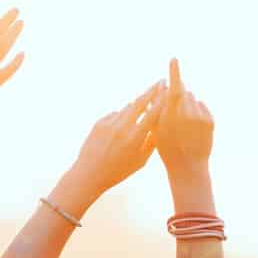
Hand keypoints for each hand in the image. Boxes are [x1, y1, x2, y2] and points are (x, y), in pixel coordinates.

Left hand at [57, 81, 163, 209]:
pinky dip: (121, 116)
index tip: (168, 90)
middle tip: (159, 82)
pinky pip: (115, 114)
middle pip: (139, 102)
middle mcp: (121, 128)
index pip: (152, 113)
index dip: (162, 100)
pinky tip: (122, 125)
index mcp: (135, 138)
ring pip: (127, 107)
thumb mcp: (140, 161)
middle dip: (151, 91)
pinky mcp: (98, 124)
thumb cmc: (118, 171)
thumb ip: (151, 141)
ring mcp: (108, 124)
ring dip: (136, 104)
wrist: (88, 174)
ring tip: (144, 102)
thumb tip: (159, 123)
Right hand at [155, 58, 212, 180]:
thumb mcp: (156, 130)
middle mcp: (187, 112)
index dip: (174, 72)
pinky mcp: (210, 120)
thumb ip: (157, 109)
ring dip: (187, 105)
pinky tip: (192, 127)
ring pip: (193, 99)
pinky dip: (197, 112)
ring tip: (183, 124)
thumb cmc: (167, 149)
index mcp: (171, 115)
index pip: (174, 88)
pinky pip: (202, 107)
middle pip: (183, 92)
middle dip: (178, 97)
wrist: (188, 166)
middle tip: (173, 114)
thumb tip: (159, 92)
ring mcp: (200, 116)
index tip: (174, 59)